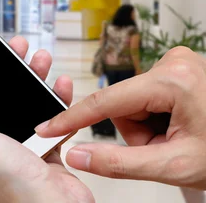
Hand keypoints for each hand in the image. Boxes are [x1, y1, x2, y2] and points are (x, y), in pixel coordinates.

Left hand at [0, 36, 93, 202]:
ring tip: (40, 59)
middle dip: (5, 71)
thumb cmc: (4, 182)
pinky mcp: (44, 153)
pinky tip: (59, 85)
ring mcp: (17, 149)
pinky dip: (57, 100)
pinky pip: (50, 120)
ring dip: (32, 78)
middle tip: (16, 49)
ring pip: (23, 103)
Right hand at [36, 46, 205, 189]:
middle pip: (124, 103)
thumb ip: (119, 163)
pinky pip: (147, 95)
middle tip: (165, 146)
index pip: (107, 102)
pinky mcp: (180, 68)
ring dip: (147, 125)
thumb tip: (78, 155)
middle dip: (137, 131)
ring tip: (177, 136)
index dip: (72, 118)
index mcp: (174, 81)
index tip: (47, 128)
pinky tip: (180, 124)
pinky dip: (156, 116)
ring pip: (135, 101)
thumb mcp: (174, 165)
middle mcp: (175, 62)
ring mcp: (179, 63)